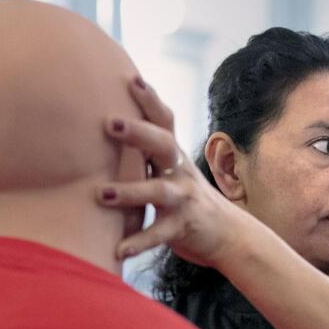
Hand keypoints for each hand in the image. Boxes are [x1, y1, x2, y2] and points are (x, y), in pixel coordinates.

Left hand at [97, 76, 255, 266]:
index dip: (149, 99)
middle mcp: (180, 170)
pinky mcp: (182, 227)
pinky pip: (159, 234)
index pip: (163, 120)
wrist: (227, 234)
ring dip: (130, 192)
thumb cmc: (184, 198)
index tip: (130, 78)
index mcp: (173, 154)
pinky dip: (138, 242)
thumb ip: (142, 155)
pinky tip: (118, 250)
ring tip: (101, 194)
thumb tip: (102, 128)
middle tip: (109, 123)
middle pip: (163, 145)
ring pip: (158, 191)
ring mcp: (183, 199)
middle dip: (138, 132)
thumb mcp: (168, 171)